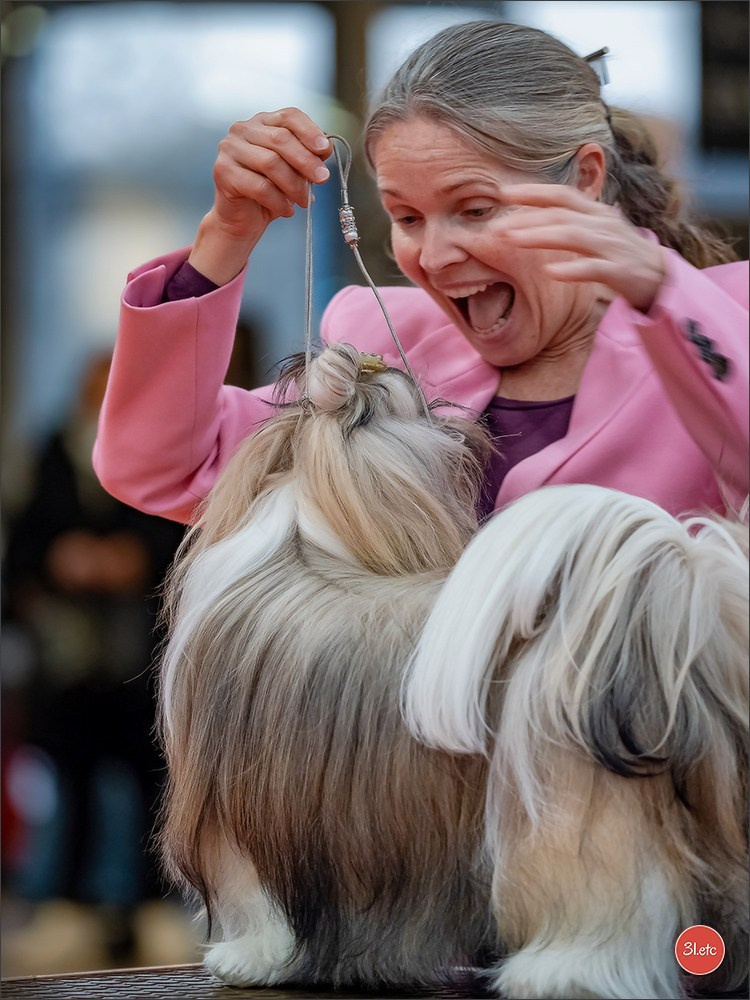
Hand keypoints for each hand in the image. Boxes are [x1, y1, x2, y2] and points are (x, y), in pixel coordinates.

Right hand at [190, 108, 331, 283]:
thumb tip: (326, 148)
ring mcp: (229, 148)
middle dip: (306, 161)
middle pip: (280, 139)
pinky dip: (278, 201)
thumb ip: (308, 157)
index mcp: (262, 122)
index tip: (325, 149)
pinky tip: (288, 211)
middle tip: (322, 179)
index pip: (289, 116)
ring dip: (294, 185)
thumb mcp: (294, 172)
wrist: (242, 219)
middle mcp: (242, 129)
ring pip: (270, 163)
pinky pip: (259, 186)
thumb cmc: (270, 192)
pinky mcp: (223, 171)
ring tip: (305, 202)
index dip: (309, 131)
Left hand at [495, 184, 665, 312]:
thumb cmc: (621, 255)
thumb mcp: (597, 233)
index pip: (561, 195)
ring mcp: (613, 247)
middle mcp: (603, 224)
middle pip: (561, 214)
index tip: (502, 192)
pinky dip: (571, 269)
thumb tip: (533, 218)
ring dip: (540, 236)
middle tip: (495, 226)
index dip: (532, 191)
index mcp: (596, 213)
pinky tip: (549, 273)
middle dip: (526, 218)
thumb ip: (570, 223)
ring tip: (512, 241)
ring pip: (574, 236)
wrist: (662, 278)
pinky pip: (594, 269)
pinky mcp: (622, 271)